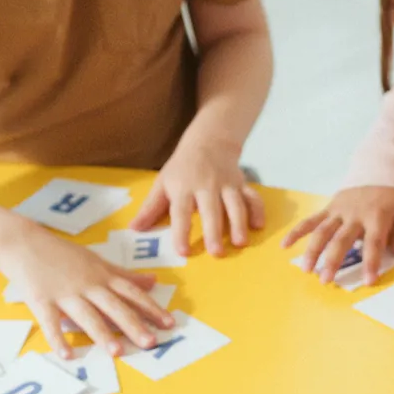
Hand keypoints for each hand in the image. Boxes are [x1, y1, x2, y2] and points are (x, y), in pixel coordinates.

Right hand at [0, 226, 173, 356]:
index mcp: (102, 276)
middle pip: (114, 306)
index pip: (132, 293)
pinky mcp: (41, 300)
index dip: (151, 308)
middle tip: (151, 343)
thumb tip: (153, 281)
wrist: (23, 242)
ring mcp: (64, 293)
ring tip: (118, 352)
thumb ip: (125, 275)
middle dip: (134, 325)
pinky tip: (67, 356)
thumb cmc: (62, 254)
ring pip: (87, 315)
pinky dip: (58, 339)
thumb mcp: (97, 261)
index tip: (169, 323)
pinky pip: (50, 323)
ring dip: (102, 334)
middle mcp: (87, 285)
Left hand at [133, 133, 263, 256]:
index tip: (183, 252)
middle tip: (217, 253)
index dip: (181, 233)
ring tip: (240, 243)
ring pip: (234, 204)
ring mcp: (226, 184)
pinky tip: (259, 225)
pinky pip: (252, 196)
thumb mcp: (162, 183)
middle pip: (211, 211)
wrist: (209, 140)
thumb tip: (134, 229)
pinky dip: (258, 210)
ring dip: (239, 224)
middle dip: (215, 232)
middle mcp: (206, 185)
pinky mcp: (241, 183)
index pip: (180, 213)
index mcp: (183, 187)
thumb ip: (150, 208)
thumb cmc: (182, 167)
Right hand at [281, 186, 393, 285]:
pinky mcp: (330, 207)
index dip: (371, 262)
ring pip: (321, 231)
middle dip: (332, 261)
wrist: (381, 165)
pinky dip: (297, 232)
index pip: (374, 243)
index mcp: (377, 215)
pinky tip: (285, 245)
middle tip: (326, 281)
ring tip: (306, 270)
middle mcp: (355, 214)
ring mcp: (339, 210)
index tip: (367, 281)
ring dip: (312, 251)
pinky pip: (311, 220)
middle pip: (341, 239)